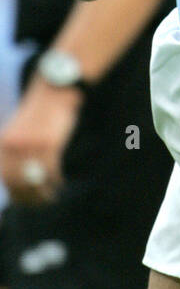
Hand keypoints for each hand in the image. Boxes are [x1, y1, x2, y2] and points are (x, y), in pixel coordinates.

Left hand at [0, 78, 81, 205]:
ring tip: (57, 195)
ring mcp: (30, 146)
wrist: (56, 86)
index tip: (33, 202)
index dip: (20, 195)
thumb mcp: (24, 130)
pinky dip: (58, 180)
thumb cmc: (44, 111)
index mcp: (4, 145)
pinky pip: (53, 171)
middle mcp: (12, 147)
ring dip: (47, 192)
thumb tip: (27, 181)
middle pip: (20, 184)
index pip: (8, 180)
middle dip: (34, 197)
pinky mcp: (48, 143)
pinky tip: (64, 183)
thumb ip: (20, 154)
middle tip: (47, 202)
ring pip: (37, 180)